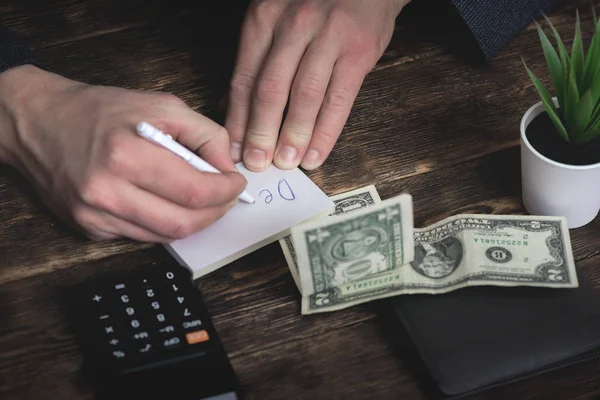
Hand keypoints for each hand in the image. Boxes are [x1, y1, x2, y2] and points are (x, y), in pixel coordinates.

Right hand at [0, 65, 246, 241]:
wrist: (39, 123)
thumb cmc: (100, 110)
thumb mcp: (160, 105)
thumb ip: (204, 134)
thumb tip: (226, 168)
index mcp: (125, 155)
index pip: (193, 190)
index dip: (225, 192)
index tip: (235, 183)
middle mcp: (106, 191)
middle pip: (183, 223)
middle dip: (216, 213)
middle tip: (225, 198)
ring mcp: (94, 216)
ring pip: (165, 236)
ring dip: (193, 221)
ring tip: (201, 200)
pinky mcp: (89, 228)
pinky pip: (142, 236)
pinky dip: (164, 223)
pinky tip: (165, 202)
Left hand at [225, 0, 408, 170]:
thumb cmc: (316, 5)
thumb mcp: (277, 18)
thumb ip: (257, 60)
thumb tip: (232, 109)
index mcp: (265, 19)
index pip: (244, 78)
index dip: (237, 120)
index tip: (233, 150)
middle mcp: (293, 25)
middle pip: (271, 89)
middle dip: (261, 133)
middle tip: (257, 163)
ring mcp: (328, 37)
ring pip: (305, 96)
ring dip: (293, 136)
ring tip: (286, 163)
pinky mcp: (358, 52)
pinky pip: (339, 100)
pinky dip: (326, 133)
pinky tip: (316, 154)